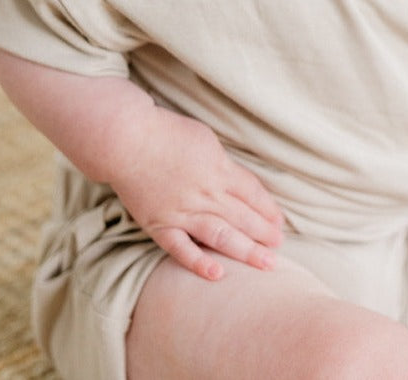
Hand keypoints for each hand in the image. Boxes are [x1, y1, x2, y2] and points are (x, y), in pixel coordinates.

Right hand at [107, 105, 284, 281]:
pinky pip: (181, 249)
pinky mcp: (160, 226)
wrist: (127, 141)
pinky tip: (218, 275)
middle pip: (243, 217)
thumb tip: (235, 181)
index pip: (252, 194)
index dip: (268, 209)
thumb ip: (222, 164)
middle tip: (279, 246)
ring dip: (246, 251)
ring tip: (266, 263)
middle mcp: (207, 194)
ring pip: (221, 236)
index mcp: (220, 170)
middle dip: (265, 233)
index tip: (279, 222)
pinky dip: (199, 263)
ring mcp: (183, 212)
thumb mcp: (207, 140)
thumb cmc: (168, 133)